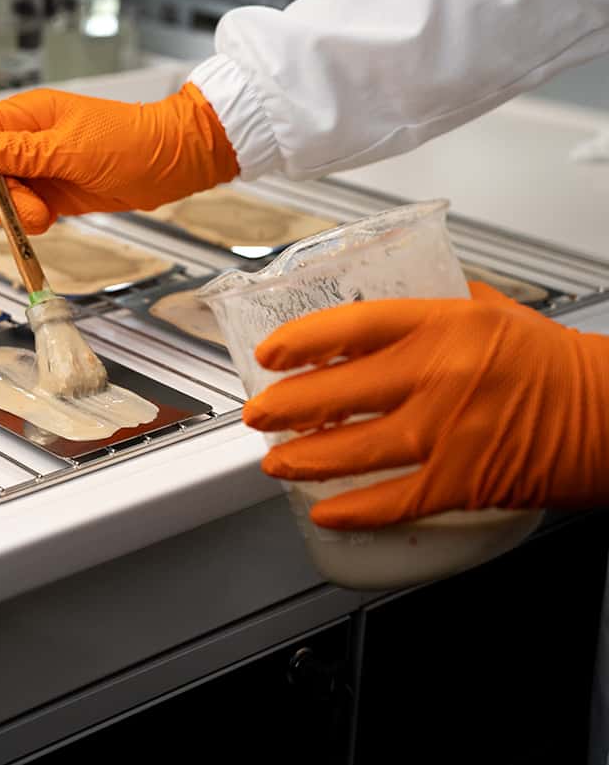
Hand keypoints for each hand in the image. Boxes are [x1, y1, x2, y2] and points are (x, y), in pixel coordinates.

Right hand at [0, 84, 238, 233]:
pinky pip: (23, 209)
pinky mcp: (52, 192)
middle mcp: (27, 139)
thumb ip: (22, 151)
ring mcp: (39, 168)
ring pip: (0, 195)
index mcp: (28, 114)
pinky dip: (29, 221)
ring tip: (46, 217)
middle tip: (28, 209)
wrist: (171, 163)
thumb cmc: (132, 141)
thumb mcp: (73, 147)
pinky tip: (50, 220)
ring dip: (15, 213)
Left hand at [242, 282, 608, 529]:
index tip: (270, 353)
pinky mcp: (461, 481)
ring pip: (352, 450)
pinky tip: (323, 509)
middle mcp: (439, 374)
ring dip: (303, 459)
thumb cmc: (557, 363)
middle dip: (284, 408)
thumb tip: (384, 308)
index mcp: (445, 324)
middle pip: (337, 392)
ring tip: (275, 461)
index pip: (351, 325)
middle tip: (258, 415)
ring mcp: (447, 431)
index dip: (300, 340)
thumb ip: (434, 305)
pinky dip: (352, 510)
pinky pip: (392, 501)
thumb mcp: (494, 312)